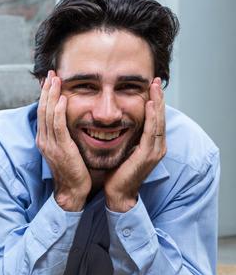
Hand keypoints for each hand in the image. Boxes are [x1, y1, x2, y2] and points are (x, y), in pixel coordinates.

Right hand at [36, 71, 89, 210]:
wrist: (72, 191)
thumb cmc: (73, 172)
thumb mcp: (66, 149)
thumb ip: (65, 135)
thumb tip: (70, 122)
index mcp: (44, 139)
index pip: (43, 112)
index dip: (46, 95)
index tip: (50, 81)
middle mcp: (44, 139)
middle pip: (42, 109)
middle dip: (47, 90)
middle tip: (51, 74)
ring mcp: (50, 144)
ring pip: (48, 114)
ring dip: (52, 95)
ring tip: (56, 80)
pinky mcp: (60, 148)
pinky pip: (58, 126)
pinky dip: (58, 111)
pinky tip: (62, 99)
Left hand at [104, 78, 165, 211]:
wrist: (117, 194)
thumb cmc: (117, 173)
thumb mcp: (122, 149)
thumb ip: (124, 136)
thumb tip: (114, 122)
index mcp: (151, 144)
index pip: (154, 118)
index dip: (154, 101)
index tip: (151, 85)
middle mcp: (157, 146)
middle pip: (160, 116)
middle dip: (158, 97)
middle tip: (156, 79)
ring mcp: (154, 150)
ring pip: (158, 121)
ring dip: (157, 102)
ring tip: (155, 86)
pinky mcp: (148, 155)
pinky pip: (152, 132)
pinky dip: (152, 118)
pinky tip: (149, 105)